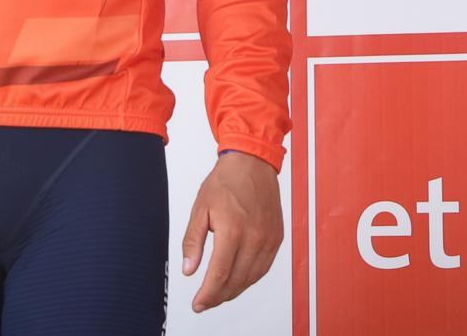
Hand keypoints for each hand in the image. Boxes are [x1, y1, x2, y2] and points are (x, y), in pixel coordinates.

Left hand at [180, 151, 281, 311]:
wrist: (252, 162)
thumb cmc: (226, 181)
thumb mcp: (200, 208)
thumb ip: (193, 241)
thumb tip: (189, 269)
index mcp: (233, 230)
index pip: (219, 274)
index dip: (208, 294)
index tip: (198, 304)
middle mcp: (254, 237)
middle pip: (236, 281)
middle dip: (218, 296)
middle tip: (205, 302)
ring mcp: (269, 239)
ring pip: (251, 278)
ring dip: (234, 290)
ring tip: (219, 294)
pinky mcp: (277, 237)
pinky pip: (264, 267)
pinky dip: (250, 278)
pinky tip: (238, 279)